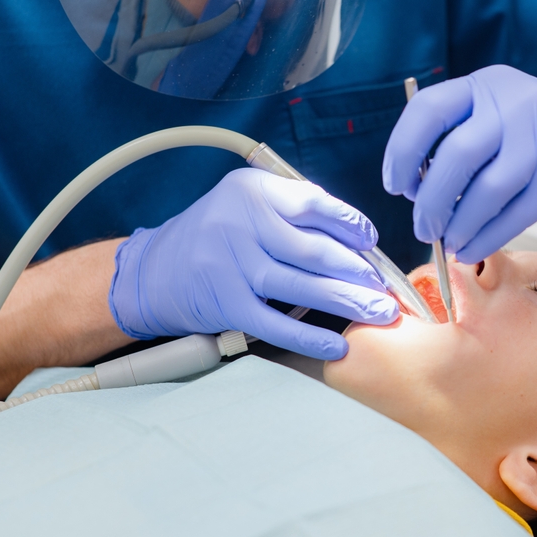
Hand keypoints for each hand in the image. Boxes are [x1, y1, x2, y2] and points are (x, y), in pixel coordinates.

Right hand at [108, 169, 398, 359]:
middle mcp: (239, 223)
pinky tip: (338, 346)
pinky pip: (277, 324)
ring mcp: (230, 265)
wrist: (151, 271)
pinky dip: (310, 337)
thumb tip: (355, 233)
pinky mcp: (225, 304)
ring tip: (378, 312)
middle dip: (358, 270)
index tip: (372, 241)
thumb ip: (291, 208)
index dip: (349, 224)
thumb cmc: (214, 235)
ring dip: (347, 301)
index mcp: (251, 191)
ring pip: (302, 285)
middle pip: (314, 249)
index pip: (313, 203)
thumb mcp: (244, 203)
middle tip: (385, 287)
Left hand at [383, 65, 536, 262]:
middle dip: (431, 201)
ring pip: (489, 191)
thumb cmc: (528, 129)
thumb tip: (415, 190)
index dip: (402, 151)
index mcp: (483, 86)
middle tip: (423, 227)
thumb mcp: (491, 111)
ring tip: (448, 242)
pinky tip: (471, 248)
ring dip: (460, 225)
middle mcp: (512, 106)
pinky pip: (516, 215)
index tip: (395, 185)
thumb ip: (452, 138)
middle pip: (457, 155)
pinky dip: (487, 238)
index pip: (428, 110)